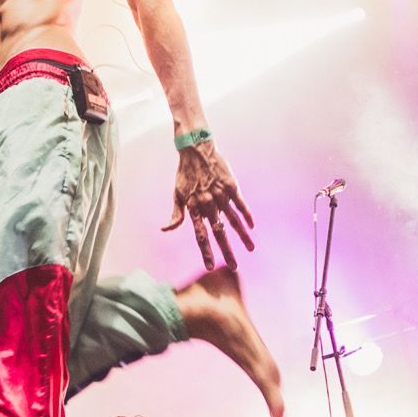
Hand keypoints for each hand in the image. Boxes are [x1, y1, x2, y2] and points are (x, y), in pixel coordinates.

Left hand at [164, 141, 256, 268]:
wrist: (196, 149)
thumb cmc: (185, 173)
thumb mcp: (177, 194)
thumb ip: (176, 214)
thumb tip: (165, 229)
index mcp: (195, 209)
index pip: (201, 236)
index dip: (206, 252)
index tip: (211, 267)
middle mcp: (208, 205)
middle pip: (219, 232)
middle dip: (227, 251)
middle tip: (235, 267)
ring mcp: (221, 196)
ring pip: (234, 220)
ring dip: (243, 236)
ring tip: (251, 249)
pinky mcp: (231, 186)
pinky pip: (240, 204)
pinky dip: (247, 215)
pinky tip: (252, 226)